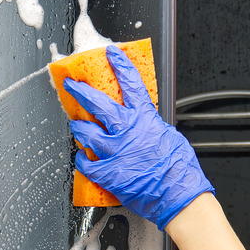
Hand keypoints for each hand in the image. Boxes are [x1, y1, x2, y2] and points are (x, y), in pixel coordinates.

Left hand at [63, 45, 213, 229]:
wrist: (178, 196)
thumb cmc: (179, 170)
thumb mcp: (170, 137)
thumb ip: (151, 126)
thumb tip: (144, 123)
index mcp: (144, 119)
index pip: (130, 84)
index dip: (120, 65)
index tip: (111, 54)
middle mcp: (126, 131)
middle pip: (97, 103)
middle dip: (80, 91)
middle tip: (71, 84)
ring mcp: (114, 151)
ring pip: (86, 132)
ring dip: (78, 128)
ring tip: (75, 125)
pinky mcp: (107, 173)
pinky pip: (85, 162)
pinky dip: (82, 159)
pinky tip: (83, 158)